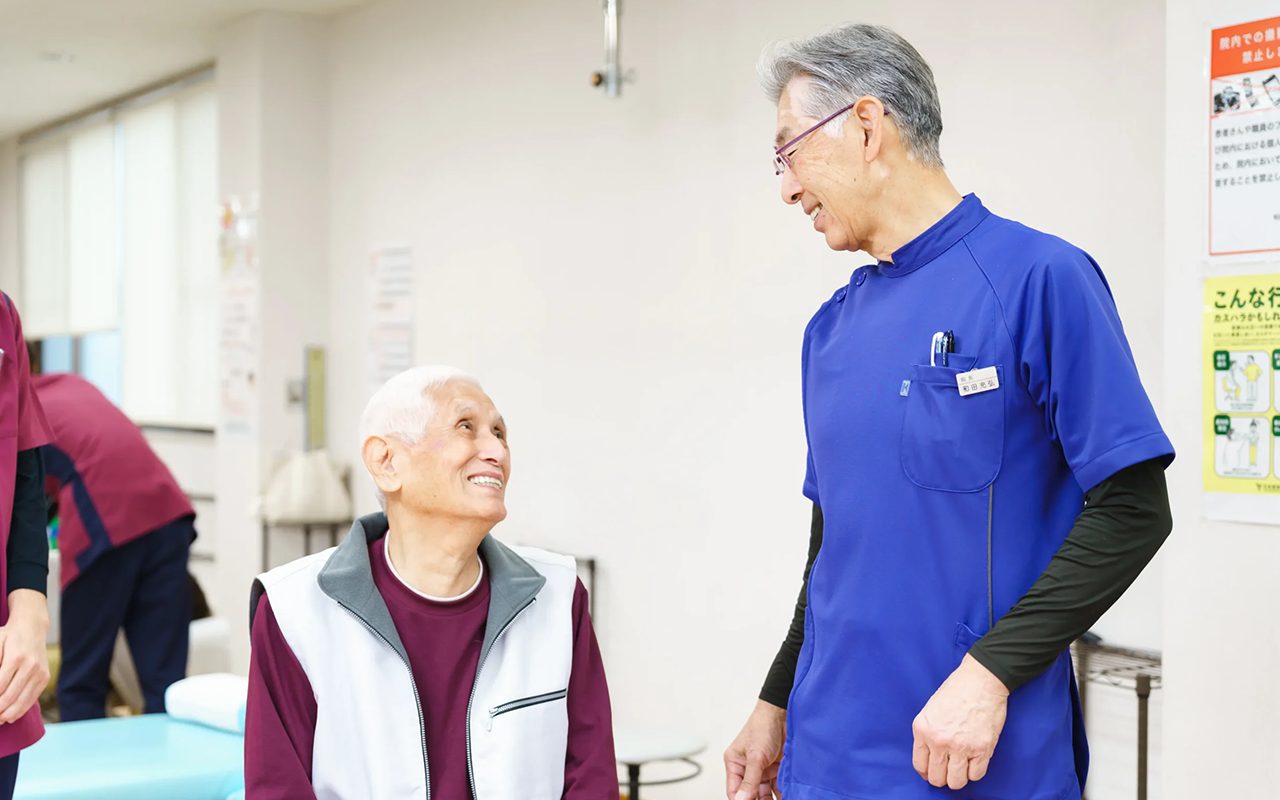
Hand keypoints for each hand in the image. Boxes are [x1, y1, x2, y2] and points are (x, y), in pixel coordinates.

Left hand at [0, 590, 49, 723]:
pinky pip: (31, 699)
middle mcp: (31, 666)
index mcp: (16, 657)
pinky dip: (20, 711)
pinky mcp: (45, 678)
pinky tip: (9, 716)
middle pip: (9, 697)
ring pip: (21, 701)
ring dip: (6, 715)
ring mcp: (40, 673)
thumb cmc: (8, 637)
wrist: (32, 629)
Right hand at [724, 699, 785, 799]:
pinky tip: (787, 796)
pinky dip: (782, 792)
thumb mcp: (755, 757)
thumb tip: (741, 799)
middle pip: (751, 794)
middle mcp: (747, 768)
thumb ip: (750, 780)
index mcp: (735, 763)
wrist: (783, 715)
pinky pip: (777, 786)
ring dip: (772, 799)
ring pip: (765, 792)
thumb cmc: (763, 727)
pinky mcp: (776, 768)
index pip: (735, 791)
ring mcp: (763, 768)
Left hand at [911, 654, 1008, 790]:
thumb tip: (931, 757)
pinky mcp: (982, 749)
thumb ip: (928, 734)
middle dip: (943, 777)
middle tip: (949, 771)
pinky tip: (974, 761)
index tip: (933, 771)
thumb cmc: (956, 691)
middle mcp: (938, 741)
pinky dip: (975, 772)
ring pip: (956, 782)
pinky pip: (976, 775)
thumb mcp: (930, 711)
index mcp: (922, 730)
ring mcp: (960, 747)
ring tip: (962, 768)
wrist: (980, 680)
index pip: (920, 765)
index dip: (927, 773)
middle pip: (937, 778)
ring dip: (959, 778)